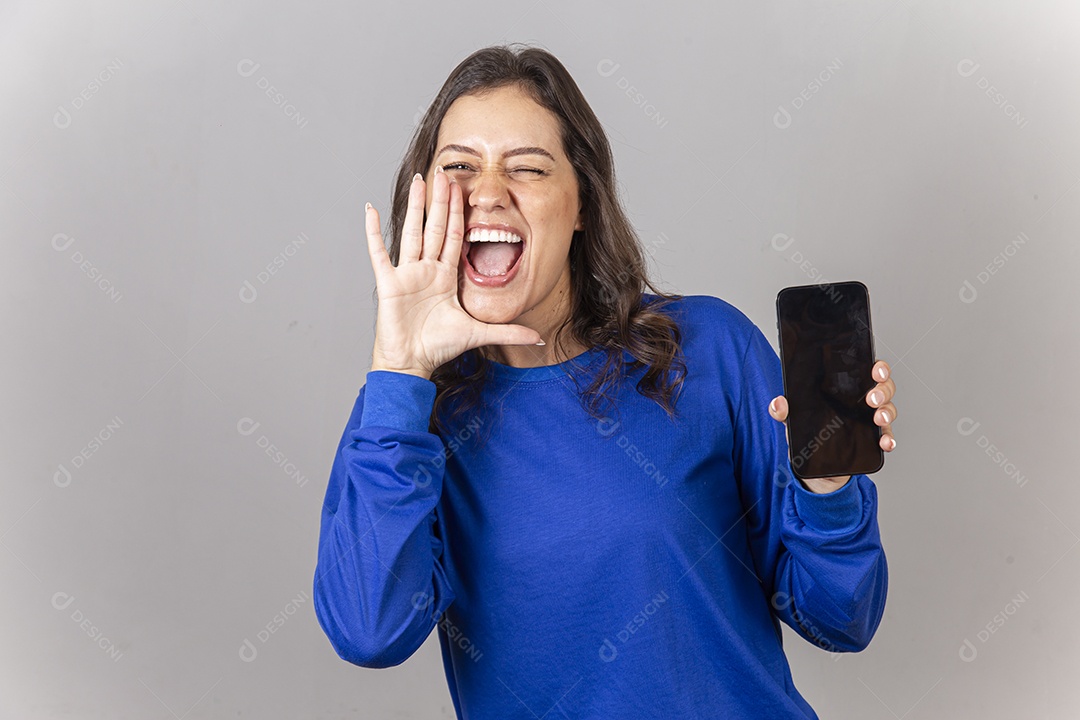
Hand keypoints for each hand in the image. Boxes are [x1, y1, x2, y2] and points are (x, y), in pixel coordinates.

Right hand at [364, 166, 543, 378]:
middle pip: (435, 227)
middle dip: (441, 200)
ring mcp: (407, 274)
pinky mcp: (390, 282)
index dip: (460, 213)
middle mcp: (427, 270)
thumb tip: (539, 339)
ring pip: (412, 232)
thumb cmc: (438, 347)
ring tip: (417, 180)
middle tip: (443, 171)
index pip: (455, 237)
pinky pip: (379, 252)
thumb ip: (509, 333)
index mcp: (446, 276)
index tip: (462, 188)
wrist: (411, 363)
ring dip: (414, 206)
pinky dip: (373, 232)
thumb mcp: (479, 334)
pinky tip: (370, 210)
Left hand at [768, 359, 896, 493]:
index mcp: (845, 390)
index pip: (866, 371)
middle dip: (883, 389)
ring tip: (877, 418)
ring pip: (888, 409)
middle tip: (871, 398)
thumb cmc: (807, 436)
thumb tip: (778, 402)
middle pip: (883, 387)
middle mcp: (860, 402)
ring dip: (887, 411)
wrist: (814, 470)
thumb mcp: (793, 421)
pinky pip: (887, 436)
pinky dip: (889, 438)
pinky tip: (885, 442)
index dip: (877, 367)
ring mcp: (869, 421)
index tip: (874, 370)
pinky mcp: (872, 441)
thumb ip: (784, 411)